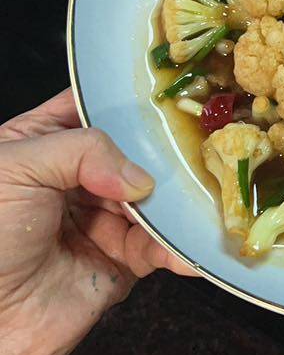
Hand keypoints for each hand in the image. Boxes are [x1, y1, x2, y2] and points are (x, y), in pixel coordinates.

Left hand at [0, 90, 193, 354]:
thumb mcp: (17, 170)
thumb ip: (81, 151)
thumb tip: (138, 175)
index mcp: (40, 145)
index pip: (89, 110)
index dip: (123, 101)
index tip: (167, 93)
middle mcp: (73, 179)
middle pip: (132, 153)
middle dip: (160, 153)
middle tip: (193, 148)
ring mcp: (99, 220)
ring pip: (152, 199)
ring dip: (174, 202)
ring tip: (196, 201)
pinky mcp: (121, 261)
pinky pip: (158, 247)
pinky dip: (176, 247)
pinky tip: (185, 246)